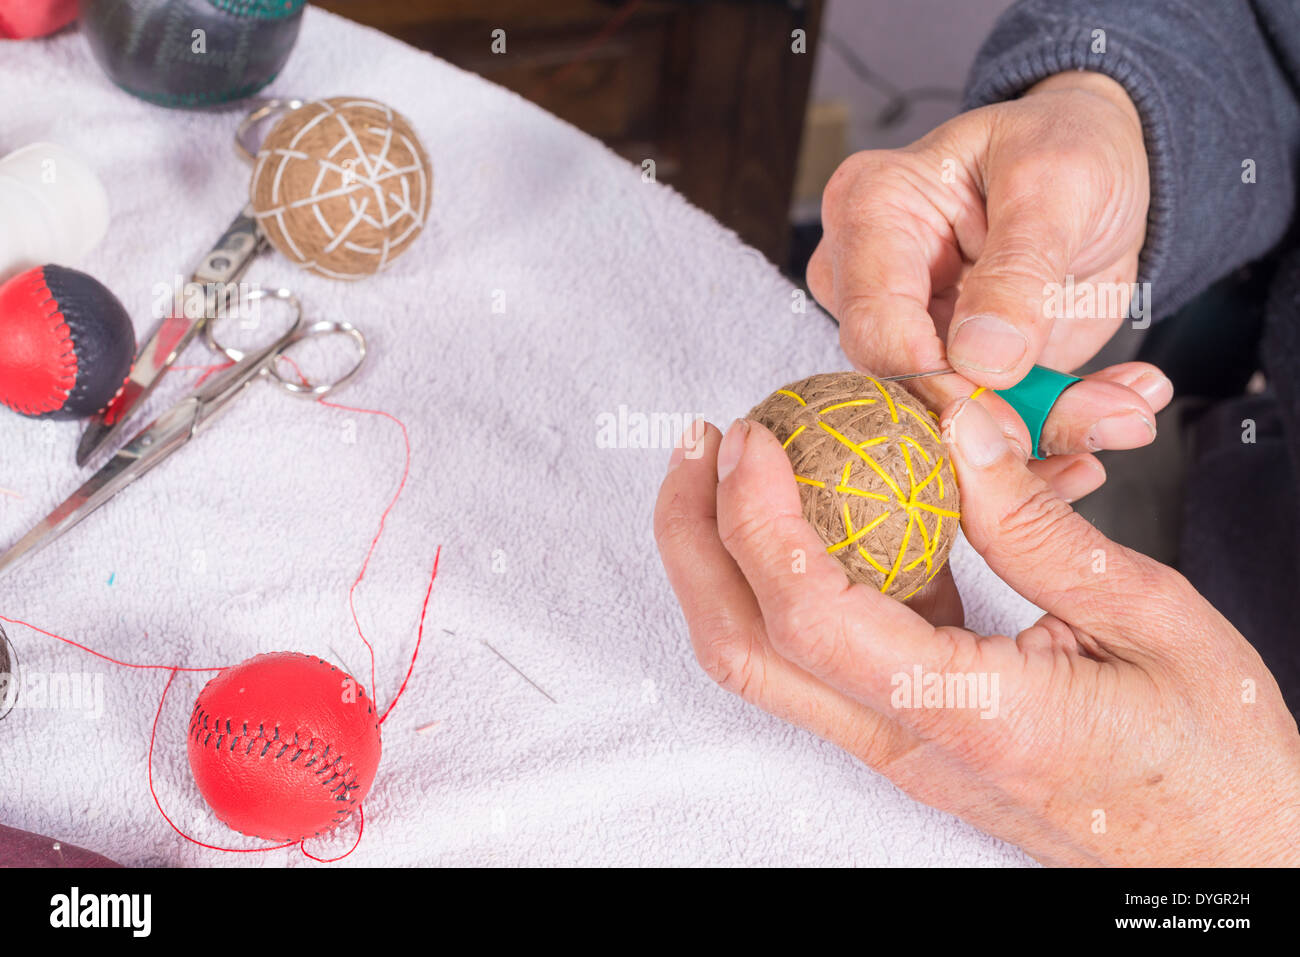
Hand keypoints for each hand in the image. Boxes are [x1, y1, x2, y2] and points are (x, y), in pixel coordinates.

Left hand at [654, 412, 1299, 864]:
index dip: (758, 517)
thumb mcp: (1148, 616)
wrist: (1228, 860)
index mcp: (966, 714)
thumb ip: (1034, 522)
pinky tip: (837, 512)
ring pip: (769, 658)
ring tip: (742, 469)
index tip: (751, 438)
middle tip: (699, 447)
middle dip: (694, 540)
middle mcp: (909, 740)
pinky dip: (804, 577)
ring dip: (731, 558)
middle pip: (743, 649)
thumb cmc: (1213, 761)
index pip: (809, 615)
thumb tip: (956, 426)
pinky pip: (828, 655)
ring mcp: (903, 743)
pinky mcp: (915, 732)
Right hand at [809, 71, 1167, 498]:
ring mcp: (909, 337)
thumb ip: (1018, 273)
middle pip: (905, 388)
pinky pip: (996, 426)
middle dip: (1006, 420)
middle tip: (1108, 419)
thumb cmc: (1063, 145)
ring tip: (1131, 412)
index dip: (938, 379)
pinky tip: (1120, 410)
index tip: (1012, 405)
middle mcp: (868, 285)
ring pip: (956, 420)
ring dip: (1050, 430)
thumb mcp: (1056, 183)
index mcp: (869, 212)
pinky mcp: (954, 375)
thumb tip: (981, 362)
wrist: (1098, 170)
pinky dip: (1062, 429)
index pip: (876, 325)